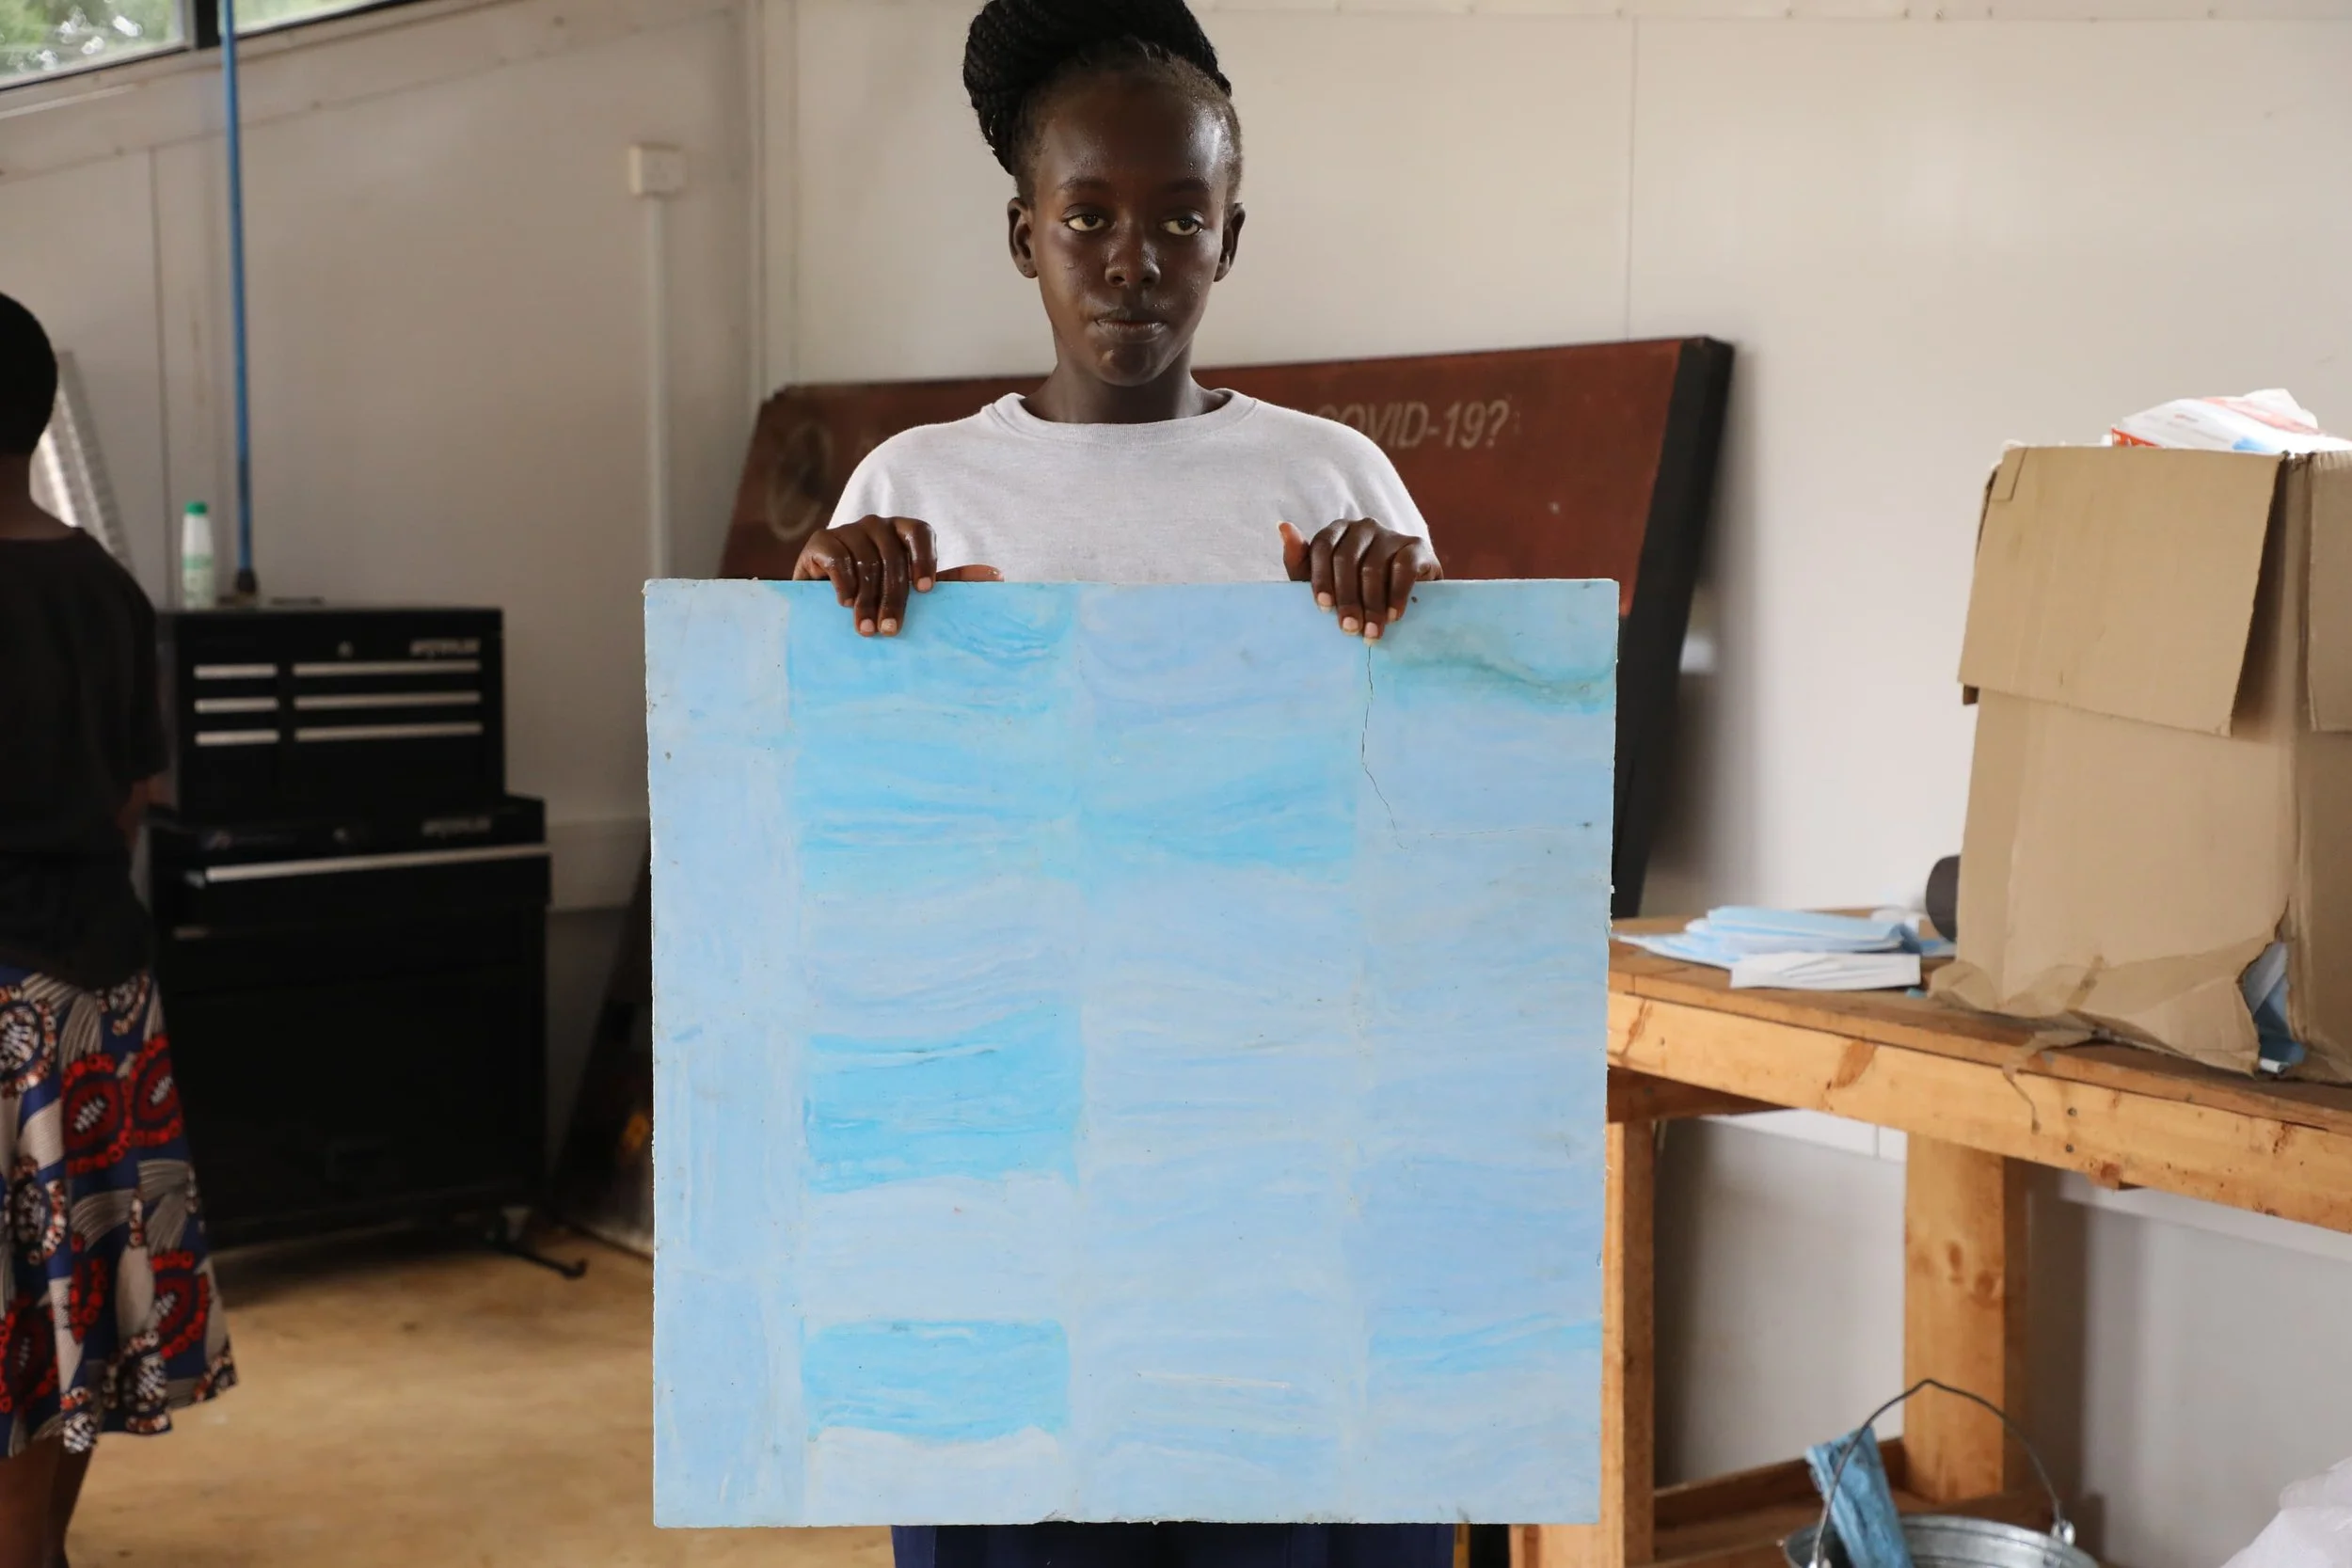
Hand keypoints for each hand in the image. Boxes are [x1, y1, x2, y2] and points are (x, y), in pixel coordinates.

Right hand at [792, 516, 1001, 636]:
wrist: (824, 595)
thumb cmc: (878, 591)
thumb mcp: (913, 588)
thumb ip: (950, 582)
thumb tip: (998, 577)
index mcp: (902, 531)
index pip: (919, 532)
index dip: (924, 558)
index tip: (926, 591)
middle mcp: (876, 524)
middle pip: (891, 556)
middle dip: (893, 597)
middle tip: (891, 630)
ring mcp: (848, 530)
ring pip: (865, 561)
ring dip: (867, 600)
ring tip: (866, 629)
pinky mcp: (821, 541)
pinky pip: (838, 558)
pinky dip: (844, 584)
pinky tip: (844, 603)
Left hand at [1279, 521, 1442, 639]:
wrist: (1404, 594)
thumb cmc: (1354, 589)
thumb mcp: (1322, 580)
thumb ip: (1300, 560)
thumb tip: (1283, 527)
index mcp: (1336, 531)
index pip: (1322, 547)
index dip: (1320, 578)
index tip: (1322, 608)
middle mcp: (1363, 527)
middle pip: (1347, 559)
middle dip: (1347, 599)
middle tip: (1349, 629)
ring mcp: (1391, 534)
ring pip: (1374, 567)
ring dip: (1372, 605)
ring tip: (1371, 632)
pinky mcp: (1416, 545)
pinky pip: (1403, 568)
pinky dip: (1397, 595)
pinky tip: (1393, 616)